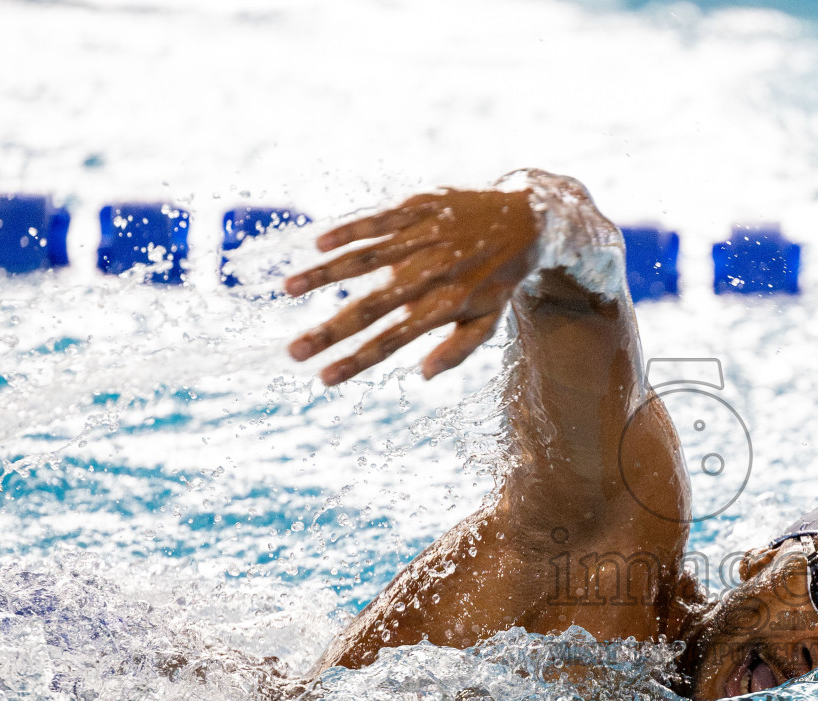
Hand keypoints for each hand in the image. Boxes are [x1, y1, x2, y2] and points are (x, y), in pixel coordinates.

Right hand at [284, 189, 539, 385]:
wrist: (530, 219)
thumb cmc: (502, 277)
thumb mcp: (489, 320)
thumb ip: (456, 350)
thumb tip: (420, 375)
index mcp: (445, 306)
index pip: (392, 341)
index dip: (357, 360)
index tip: (323, 378)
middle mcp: (432, 274)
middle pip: (371, 308)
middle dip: (329, 332)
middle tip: (291, 351)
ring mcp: (425, 238)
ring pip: (367, 259)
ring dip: (325, 276)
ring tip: (288, 289)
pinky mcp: (421, 206)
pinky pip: (379, 219)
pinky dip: (349, 230)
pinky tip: (318, 244)